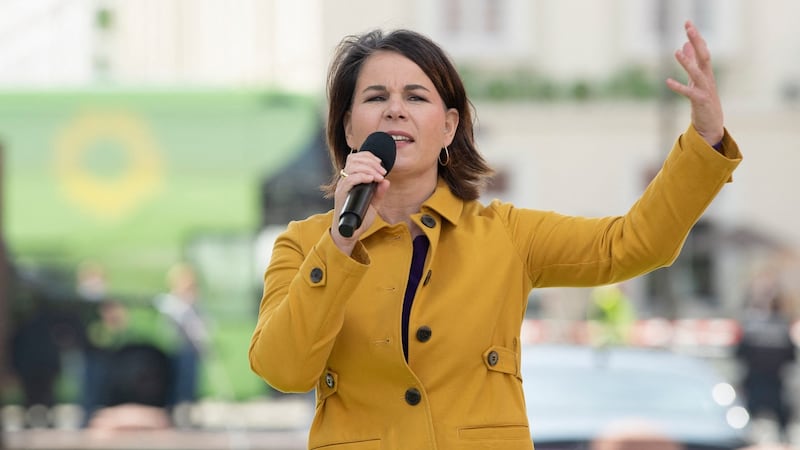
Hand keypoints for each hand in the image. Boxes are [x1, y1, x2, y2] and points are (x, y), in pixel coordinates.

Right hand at [330, 150, 389, 253]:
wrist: (350, 233)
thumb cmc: (359, 218)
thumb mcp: (374, 204)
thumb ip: (379, 193)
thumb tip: (386, 182)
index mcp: (351, 179)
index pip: (356, 158)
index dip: (369, 157)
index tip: (381, 164)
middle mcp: (345, 180)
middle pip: (354, 159)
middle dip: (371, 162)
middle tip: (382, 171)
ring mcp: (342, 186)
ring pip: (352, 166)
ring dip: (368, 168)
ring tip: (379, 176)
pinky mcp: (341, 194)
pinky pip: (350, 179)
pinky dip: (362, 176)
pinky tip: (371, 180)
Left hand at [666, 20, 723, 145]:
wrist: (712, 123)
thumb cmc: (703, 100)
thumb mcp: (696, 79)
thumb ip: (691, 62)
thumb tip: (683, 46)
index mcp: (706, 71)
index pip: (702, 50)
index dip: (696, 37)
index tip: (688, 23)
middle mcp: (708, 78)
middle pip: (704, 55)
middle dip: (696, 41)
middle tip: (688, 27)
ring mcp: (705, 89)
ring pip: (697, 73)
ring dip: (687, 63)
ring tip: (676, 52)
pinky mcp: (700, 101)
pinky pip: (688, 93)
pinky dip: (678, 87)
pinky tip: (667, 81)